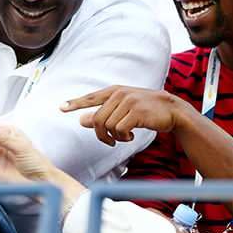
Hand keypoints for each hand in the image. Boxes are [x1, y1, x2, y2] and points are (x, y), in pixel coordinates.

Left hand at [60, 86, 192, 145]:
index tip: (61, 107)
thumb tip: (81, 120)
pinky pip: (120, 130)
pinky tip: (130, 136)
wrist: (172, 110)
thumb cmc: (146, 110)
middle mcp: (119, 94)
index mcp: (114, 91)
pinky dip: (123, 137)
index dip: (75, 103)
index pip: (90, 98)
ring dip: (115, 137)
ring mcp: (129, 102)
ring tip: (125, 136)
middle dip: (101, 135)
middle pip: (98, 119)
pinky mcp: (137, 112)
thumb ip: (102, 114)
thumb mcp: (123, 109)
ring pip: (108, 126)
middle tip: (111, 141)